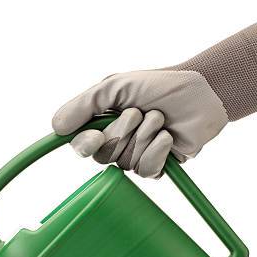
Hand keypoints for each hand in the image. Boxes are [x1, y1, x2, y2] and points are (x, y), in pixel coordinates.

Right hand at [52, 69, 227, 177]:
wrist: (200, 92)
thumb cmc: (158, 86)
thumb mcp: (114, 87)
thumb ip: (83, 105)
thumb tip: (56, 127)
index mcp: (100, 126)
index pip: (80, 146)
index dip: (85, 146)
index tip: (95, 137)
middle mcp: (114, 144)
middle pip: (104, 155)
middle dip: (124, 131)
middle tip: (140, 111)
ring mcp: (134, 158)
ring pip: (126, 161)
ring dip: (145, 135)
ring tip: (159, 119)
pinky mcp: (154, 168)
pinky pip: (145, 170)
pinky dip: (158, 150)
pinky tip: (168, 137)